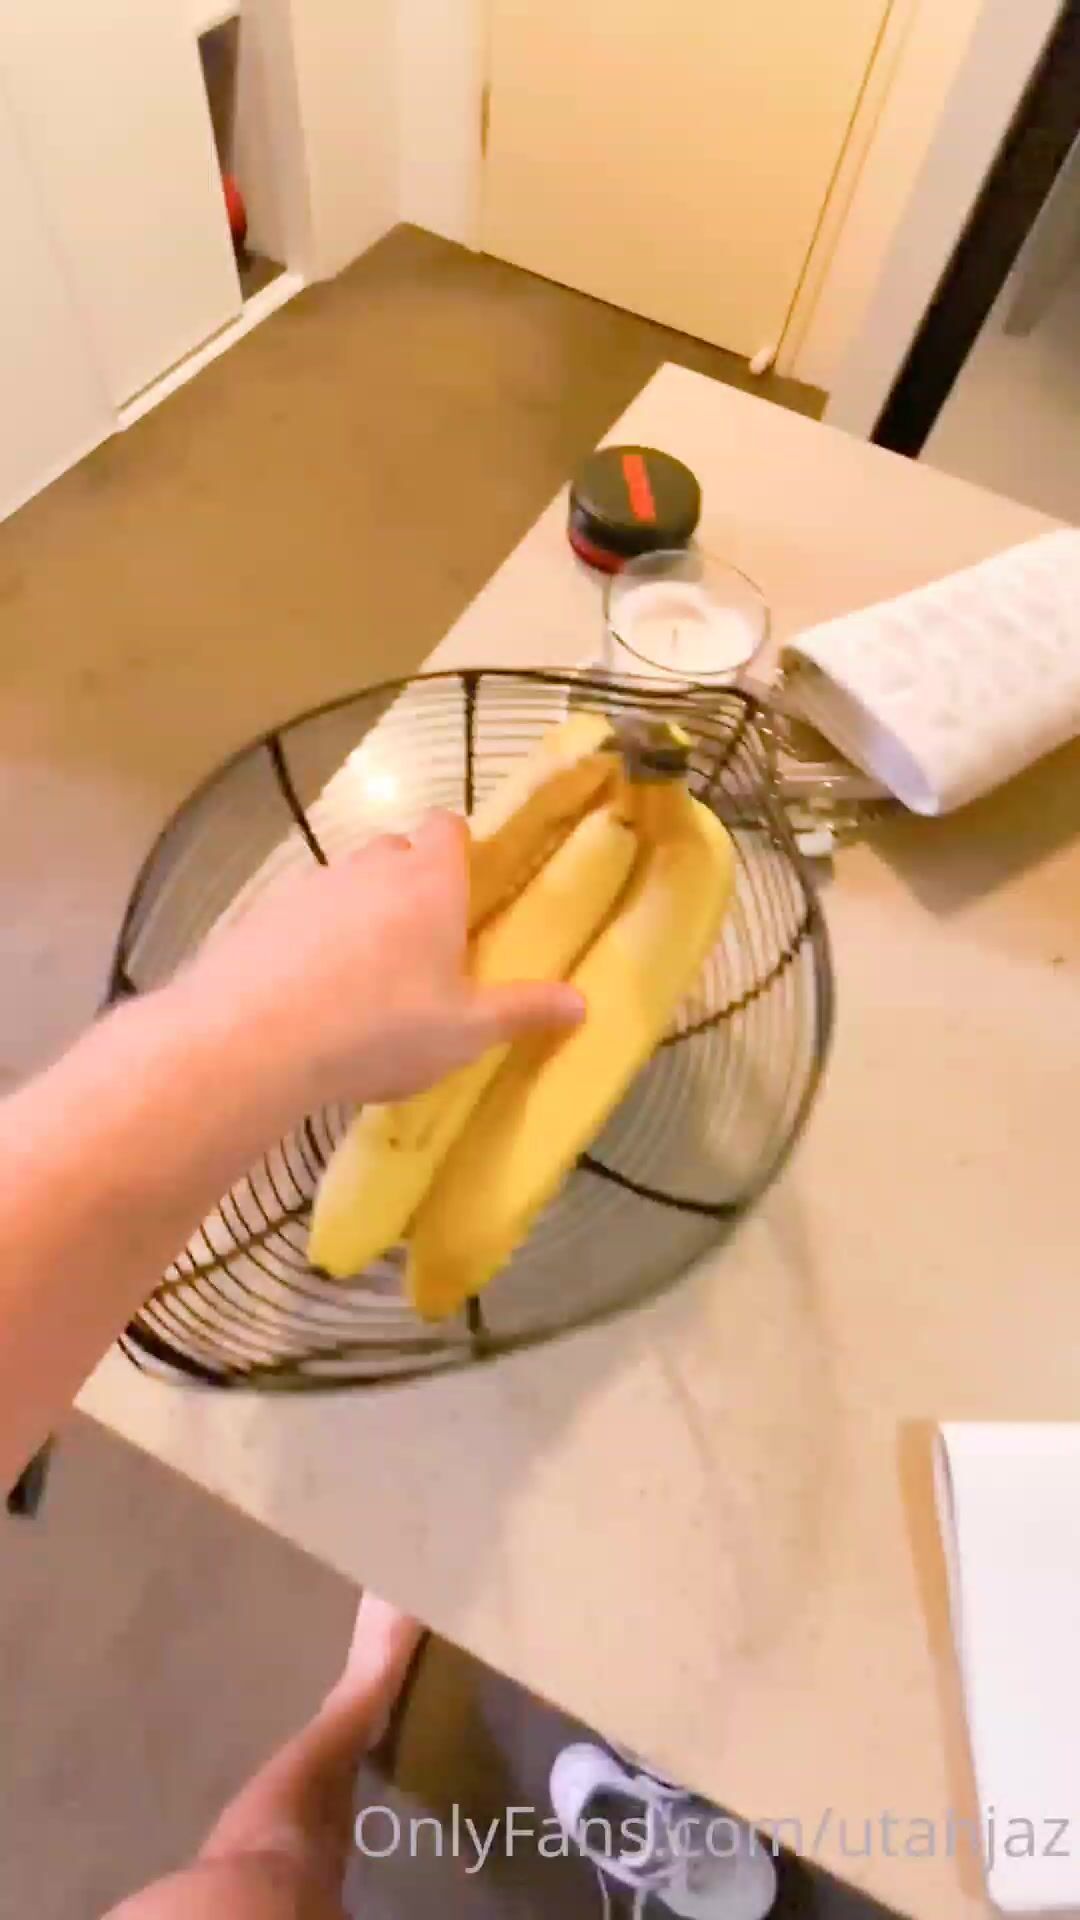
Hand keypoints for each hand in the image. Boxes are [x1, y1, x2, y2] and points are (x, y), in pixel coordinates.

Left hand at [175, 811, 584, 1111]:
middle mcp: (369, 868)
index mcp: (429, 881)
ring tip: (363, 980)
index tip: (467, 890)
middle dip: (410, 884)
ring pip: (345, 884)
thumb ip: (523, 1010)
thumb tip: (583, 1002)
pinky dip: (310, 942)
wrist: (253, 1039)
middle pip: (395, 853)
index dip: (458, 850)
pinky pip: (299, 917)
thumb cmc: (380, 1027)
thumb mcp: (465, 1031)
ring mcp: (308, 887)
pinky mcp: (259, 916)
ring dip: (358, 915)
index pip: (448, 828)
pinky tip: (310, 996)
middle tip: (423, 946)